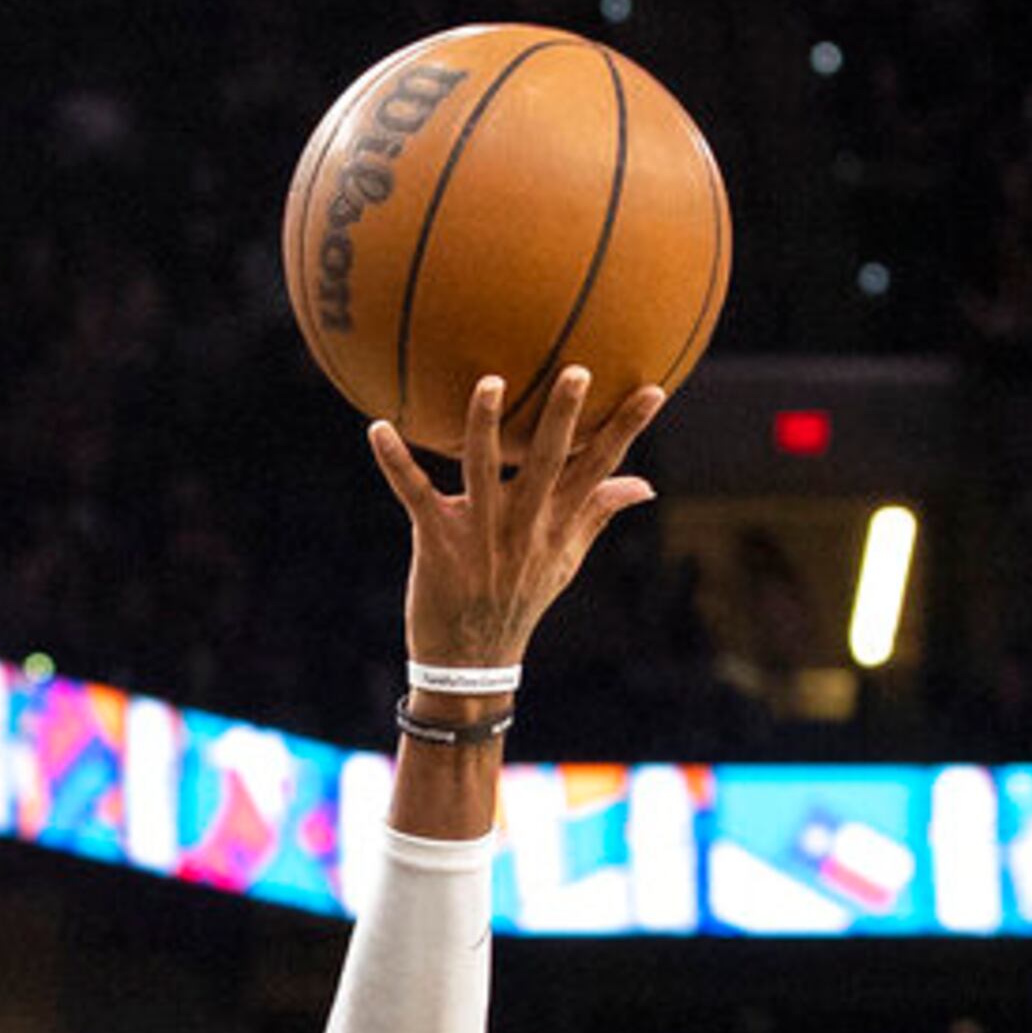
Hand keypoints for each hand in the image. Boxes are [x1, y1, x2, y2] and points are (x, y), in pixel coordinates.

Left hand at [368, 366, 665, 671]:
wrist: (470, 661)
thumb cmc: (518, 602)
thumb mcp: (565, 562)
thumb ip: (599, 514)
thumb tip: (646, 484)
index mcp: (556, 524)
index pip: (600, 470)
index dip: (626, 430)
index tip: (654, 389)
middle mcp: (522, 525)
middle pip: (548, 463)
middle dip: (563, 417)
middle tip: (576, 371)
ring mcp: (478, 533)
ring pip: (481, 469)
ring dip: (484, 425)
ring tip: (489, 382)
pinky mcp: (436, 540)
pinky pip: (413, 494)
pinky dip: (394, 462)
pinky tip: (377, 428)